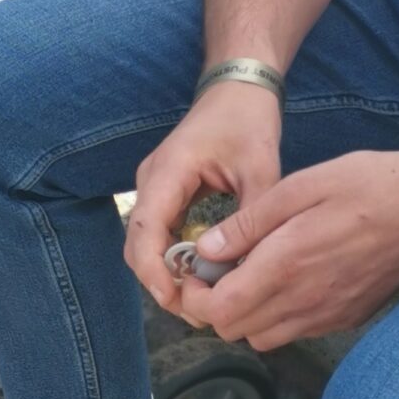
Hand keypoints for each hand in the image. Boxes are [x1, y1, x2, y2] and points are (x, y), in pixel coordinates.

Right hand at [123, 82, 284, 318]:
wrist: (238, 87)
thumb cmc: (248, 120)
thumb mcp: (261, 168)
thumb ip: (251, 219)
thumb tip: (245, 268)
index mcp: (170, 170)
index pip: (145, 229)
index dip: (152, 270)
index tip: (173, 299)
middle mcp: (152, 179)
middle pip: (138, 243)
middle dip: (159, 281)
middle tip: (195, 312)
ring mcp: (155, 185)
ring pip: (146, 241)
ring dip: (165, 272)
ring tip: (198, 301)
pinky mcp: (165, 191)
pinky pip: (159, 231)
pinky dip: (172, 257)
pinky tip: (199, 275)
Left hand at [182, 147, 398, 353]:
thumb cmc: (369, 186)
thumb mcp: (301, 187)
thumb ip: (248, 224)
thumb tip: (206, 249)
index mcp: (286, 265)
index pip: (219, 310)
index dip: (196, 296)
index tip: (196, 270)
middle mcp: (305, 301)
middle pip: (235, 330)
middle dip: (216, 305)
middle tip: (220, 269)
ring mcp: (327, 315)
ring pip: (263, 337)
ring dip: (247, 313)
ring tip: (254, 273)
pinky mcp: (346, 318)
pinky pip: (296, 332)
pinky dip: (279, 315)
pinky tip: (289, 278)